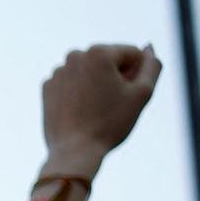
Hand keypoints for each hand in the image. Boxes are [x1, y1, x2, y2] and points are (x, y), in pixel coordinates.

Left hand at [41, 44, 161, 178]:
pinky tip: (80, 112)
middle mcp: (74, 55)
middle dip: (115, 78)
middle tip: (111, 106)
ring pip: (89, 72)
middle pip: (109, 61)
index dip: (136, 76)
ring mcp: (58, 71)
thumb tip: (148, 48)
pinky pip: (72, 84)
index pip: (132, 54)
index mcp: (99, 52)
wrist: (74, 152)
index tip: (126, 97)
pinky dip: (78, 94)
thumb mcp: (142, 94)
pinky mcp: (47, 88)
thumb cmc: (110, 124)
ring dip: (97, 85)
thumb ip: (152, 66)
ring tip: (95, 110)